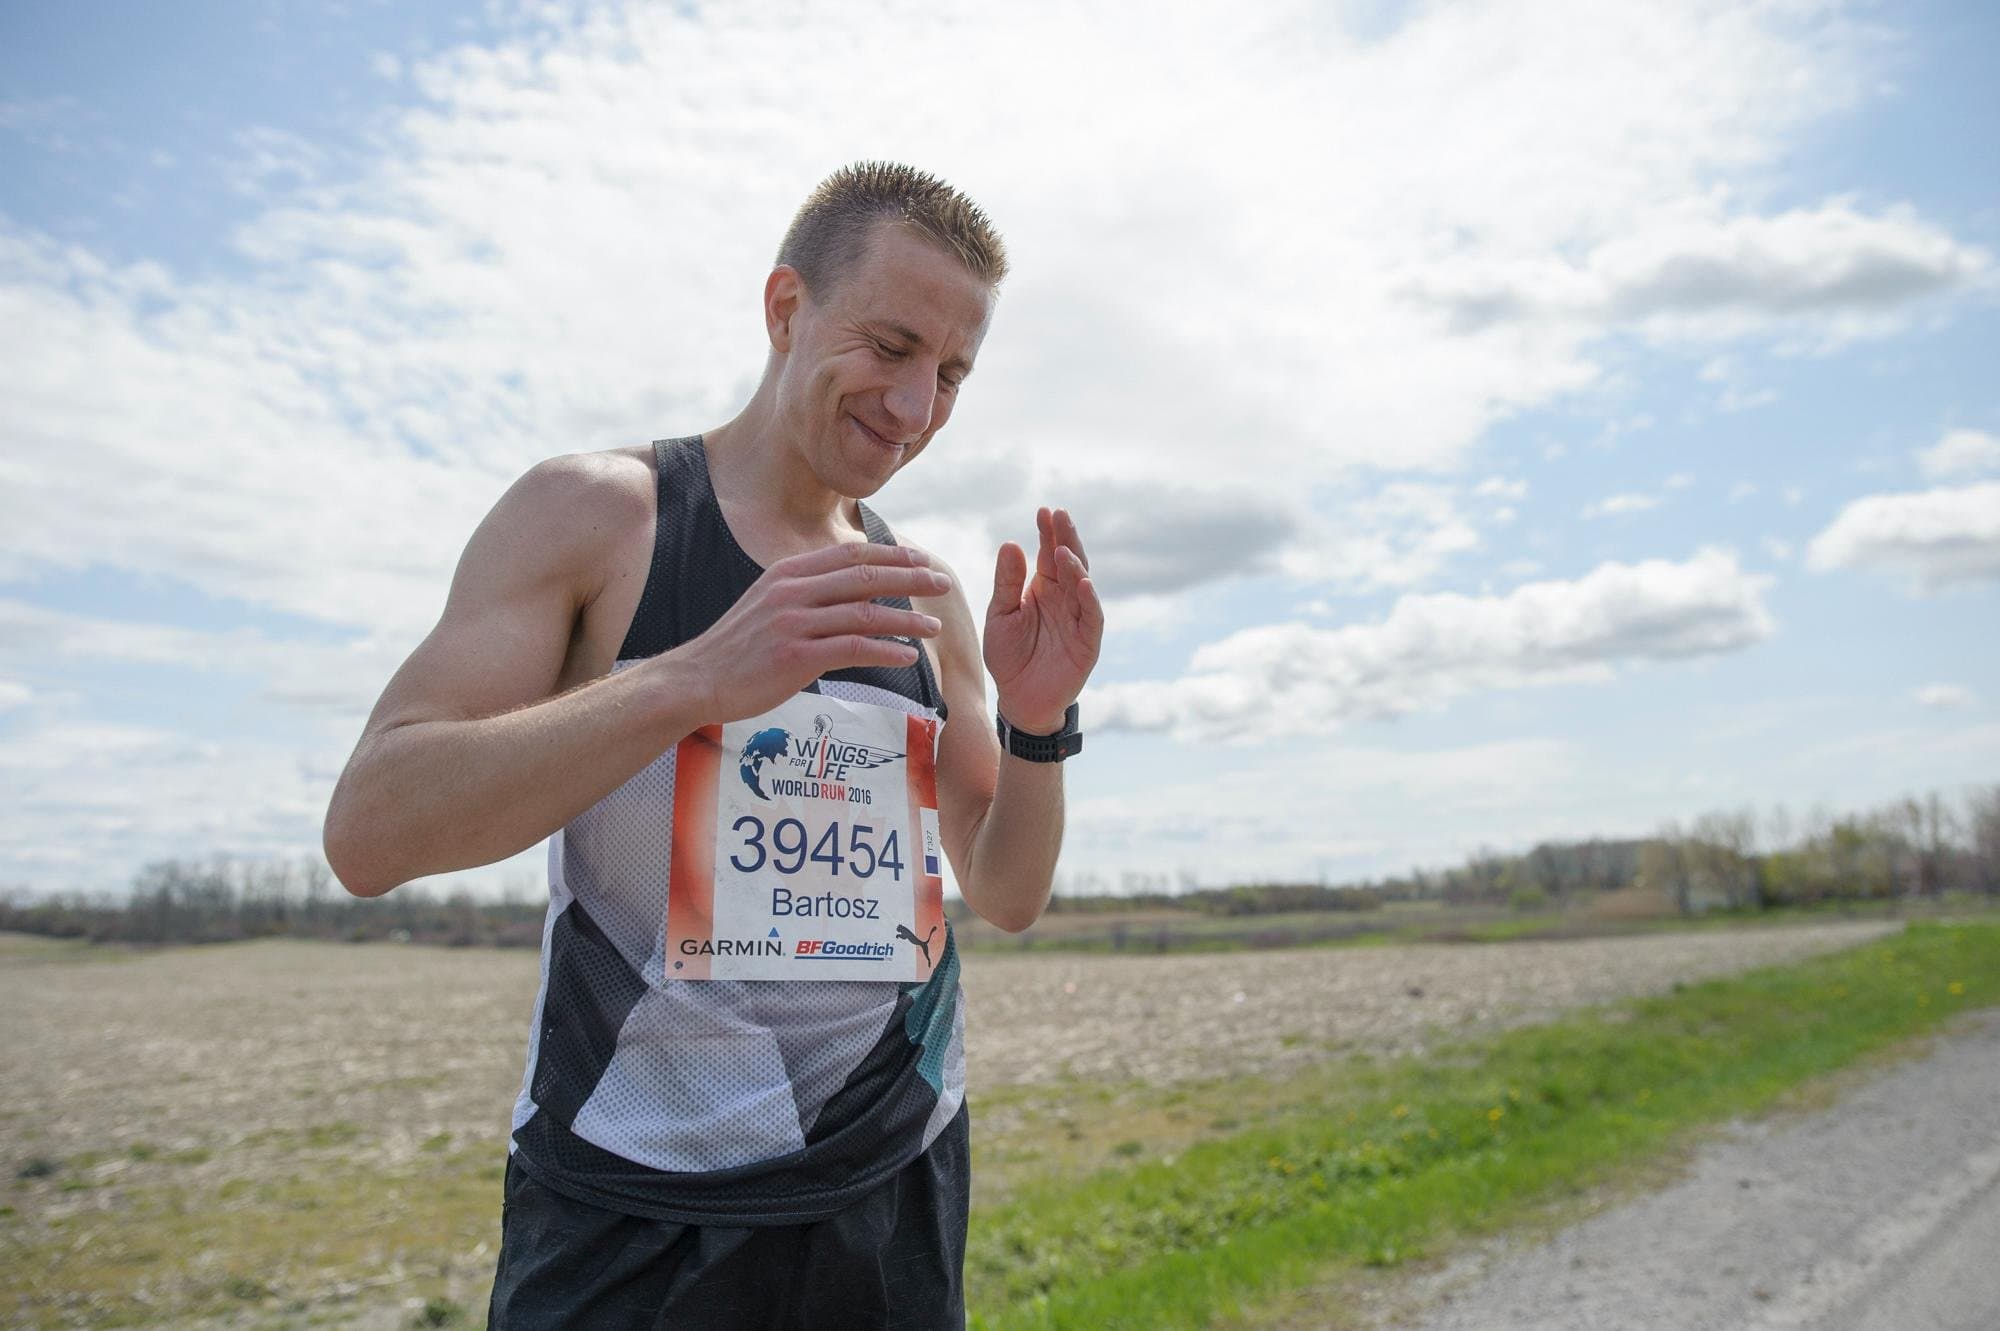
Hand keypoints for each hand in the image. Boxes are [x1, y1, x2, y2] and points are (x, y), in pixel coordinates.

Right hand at [664, 542, 950, 723]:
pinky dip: (885, 651)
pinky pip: (852, 649)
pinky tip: (907, 657)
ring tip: (934, 628)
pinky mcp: (794, 657)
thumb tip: (851, 590)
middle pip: (864, 576)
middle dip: (909, 578)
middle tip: (942, 583)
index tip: (921, 560)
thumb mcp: (768, 604)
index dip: (891, 555)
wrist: (696, 679)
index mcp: (788, 572)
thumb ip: (805, 592)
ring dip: (905, 619)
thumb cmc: (737, 648)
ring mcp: (793, 623)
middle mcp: (792, 590)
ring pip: (863, 612)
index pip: (850, 554)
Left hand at [985, 507, 1103, 733]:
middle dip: (1065, 539)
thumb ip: (1006, 583)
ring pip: (1082, 586)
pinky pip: (1092, 618)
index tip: (1043, 511)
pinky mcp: (1087, 643)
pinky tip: (1083, 583)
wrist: (1018, 699)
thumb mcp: (1000, 615)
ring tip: (1062, 550)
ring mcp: (1078, 619)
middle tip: (1060, 516)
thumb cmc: (1009, 657)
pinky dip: (1089, 600)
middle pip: (1069, 563)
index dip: (1047, 532)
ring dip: (1075, 567)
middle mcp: (1064, 599)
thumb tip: (1010, 544)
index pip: (1047, 554)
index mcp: (1043, 589)